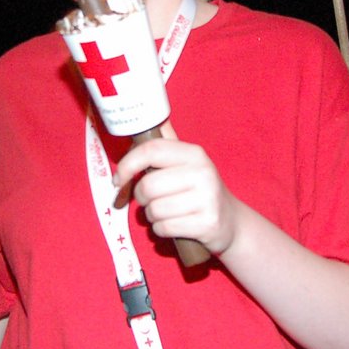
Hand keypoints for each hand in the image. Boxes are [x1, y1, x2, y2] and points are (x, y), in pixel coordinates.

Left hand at [113, 124, 242, 255]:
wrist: (230, 220)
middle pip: (148, 185)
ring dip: (152, 216)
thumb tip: (145, 118)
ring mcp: (207, 199)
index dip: (128, 164)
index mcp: (194, 154)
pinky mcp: (206, 224)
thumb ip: (165, 144)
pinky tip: (174, 225)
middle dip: (141, 197)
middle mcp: (202, 173)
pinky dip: (161, 229)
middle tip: (150, 199)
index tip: (118, 179)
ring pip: (154, 210)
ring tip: (166, 212)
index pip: (151, 150)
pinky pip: (164, 228)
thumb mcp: (187, 163)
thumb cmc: (198, 189)